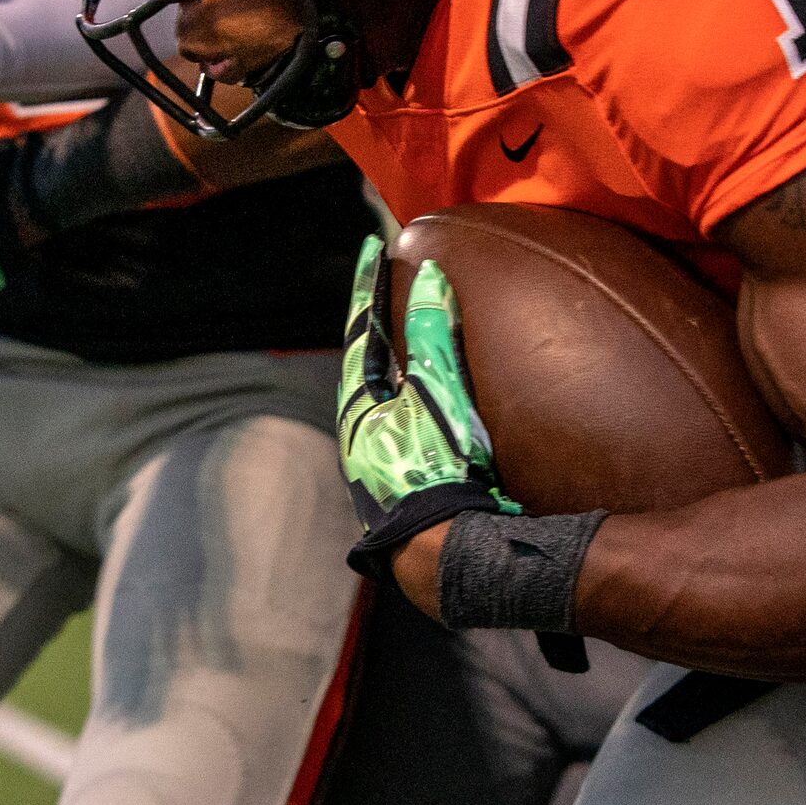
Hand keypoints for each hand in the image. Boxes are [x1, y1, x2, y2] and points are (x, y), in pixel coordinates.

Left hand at [336, 237, 516, 582]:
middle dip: (381, 330)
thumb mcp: (437, 398)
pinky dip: (425, 403)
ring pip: (389, 402)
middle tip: (390, 290)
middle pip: (368, 369)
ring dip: (403, 368)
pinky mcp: (411, 489)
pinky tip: (444, 405)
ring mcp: (385, 468)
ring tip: (417, 338)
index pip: (361, 334)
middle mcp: (362, 440)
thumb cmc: (437, 474)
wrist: (448, 557)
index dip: (368, 288)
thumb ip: (433, 340)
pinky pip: (413, 429)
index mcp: (357, 415)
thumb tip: (430, 277)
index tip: (372, 247)